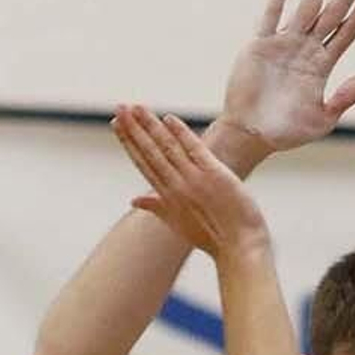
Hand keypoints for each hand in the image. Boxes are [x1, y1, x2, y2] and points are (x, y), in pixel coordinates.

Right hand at [113, 105, 270, 259]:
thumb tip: (133, 200)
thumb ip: (155, 207)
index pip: (143, 164)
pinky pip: (194, 149)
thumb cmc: (210, 237)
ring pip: (167, 147)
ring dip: (151, 126)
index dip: (128, 143)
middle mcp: (176, 187)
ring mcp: (194, 180)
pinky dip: (182, 134)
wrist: (238, 247)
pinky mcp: (213, 174)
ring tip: (136, 107)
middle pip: (150, 152)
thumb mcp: (177, 224)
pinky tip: (169, 118)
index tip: (117, 124)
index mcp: (166, 197)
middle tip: (119, 108)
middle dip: (133, 129)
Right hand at [216, 0, 354, 160]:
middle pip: (332, 13)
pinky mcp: (260, 45)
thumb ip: (345, 98)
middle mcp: (305, 50)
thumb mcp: (322, 119)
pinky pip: (271, 16)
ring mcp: (283, 44)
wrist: (251, 135)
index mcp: (321, 66)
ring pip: (306, 7)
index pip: (346, 33)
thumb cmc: (287, 132)